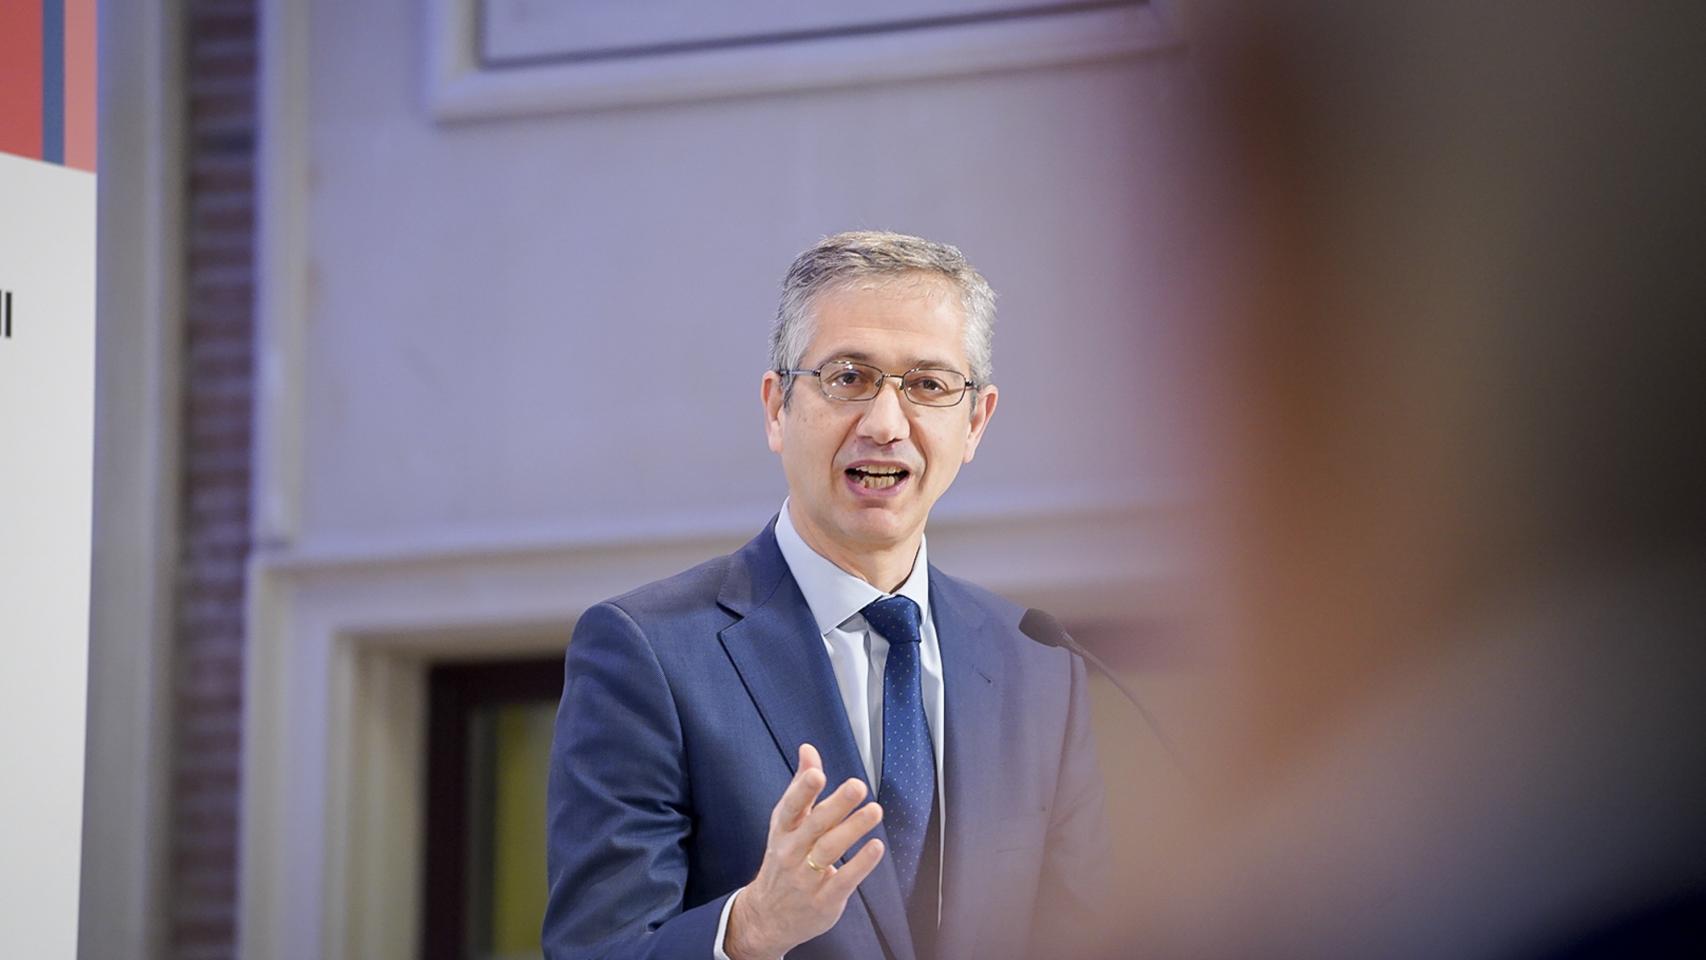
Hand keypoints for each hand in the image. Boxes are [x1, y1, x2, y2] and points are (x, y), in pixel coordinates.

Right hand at [724, 743, 885, 959]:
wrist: (767, 916)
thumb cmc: (783, 861)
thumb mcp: (786, 824)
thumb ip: (801, 787)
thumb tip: (809, 750)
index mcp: (783, 831)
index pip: (791, 807)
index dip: (802, 790)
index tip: (816, 774)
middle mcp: (792, 852)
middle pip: (814, 826)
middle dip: (836, 805)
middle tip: (857, 786)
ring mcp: (806, 878)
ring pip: (830, 850)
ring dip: (853, 828)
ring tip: (874, 810)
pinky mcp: (824, 899)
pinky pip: (844, 880)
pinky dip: (860, 864)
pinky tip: (875, 847)